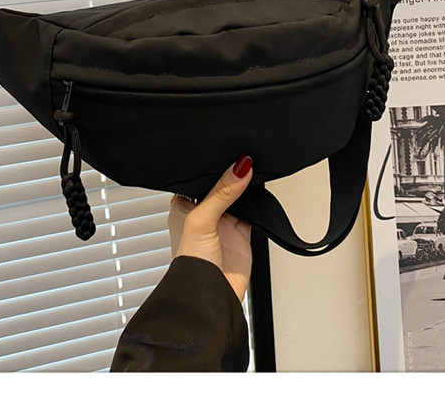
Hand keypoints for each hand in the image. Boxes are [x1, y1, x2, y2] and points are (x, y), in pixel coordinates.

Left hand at [168, 155, 253, 301]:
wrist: (211, 296)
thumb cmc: (190, 264)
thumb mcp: (201, 220)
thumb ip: (221, 193)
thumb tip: (239, 168)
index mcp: (184, 206)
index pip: (199, 178)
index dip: (212, 165)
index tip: (226, 149)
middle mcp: (204, 213)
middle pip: (220, 185)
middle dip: (231, 173)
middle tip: (244, 156)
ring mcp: (223, 223)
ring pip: (237, 195)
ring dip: (245, 185)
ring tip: (254, 167)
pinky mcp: (241, 232)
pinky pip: (252, 210)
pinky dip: (257, 201)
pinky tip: (260, 190)